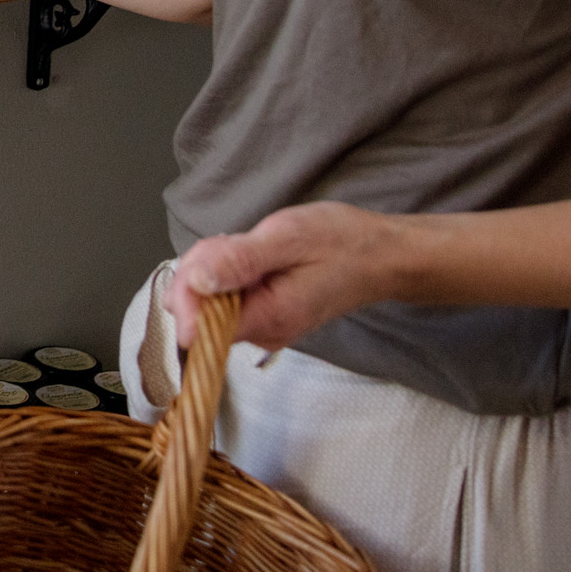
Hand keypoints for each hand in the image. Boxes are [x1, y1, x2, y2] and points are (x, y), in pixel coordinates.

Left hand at [170, 202, 412, 351]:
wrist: (382, 256)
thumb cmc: (343, 243)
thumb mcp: (288, 237)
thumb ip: (238, 260)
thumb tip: (193, 282)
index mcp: (268, 320)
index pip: (197, 324)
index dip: (189, 288)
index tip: (214, 252)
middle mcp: (263, 334)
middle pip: (199, 309)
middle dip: (204, 268)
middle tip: (241, 242)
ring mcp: (265, 328)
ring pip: (210, 300)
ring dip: (219, 266)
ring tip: (255, 247)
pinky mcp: (266, 317)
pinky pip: (229, 297)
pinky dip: (232, 272)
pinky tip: (256, 257)